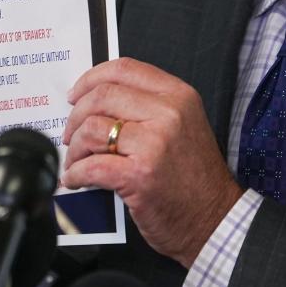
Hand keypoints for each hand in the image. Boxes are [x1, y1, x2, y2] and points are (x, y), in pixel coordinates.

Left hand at [62, 58, 243, 267]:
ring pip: (92, 128)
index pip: (124, 69)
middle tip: (71, 134)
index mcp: (178, 96)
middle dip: (76, 115)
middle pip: (103, 96)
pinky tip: (76, 179)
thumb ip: (148, 106)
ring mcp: (154, 144)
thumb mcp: (184, 124)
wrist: (214, 218)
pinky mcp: (140, 175)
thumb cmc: (195, 177)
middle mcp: (169, 113)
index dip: (91, 79)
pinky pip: (91, 166)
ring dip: (75, 147)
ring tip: (77, 161)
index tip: (76, 94)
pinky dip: (75, 173)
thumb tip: (97, 102)